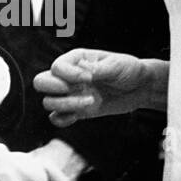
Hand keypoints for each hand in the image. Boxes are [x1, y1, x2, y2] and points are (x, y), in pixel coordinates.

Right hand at [34, 48, 151, 126]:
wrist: (140, 87)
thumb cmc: (128, 69)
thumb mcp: (116, 66)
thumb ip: (97, 70)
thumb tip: (82, 73)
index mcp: (76, 60)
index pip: (56, 67)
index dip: (68, 75)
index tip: (89, 78)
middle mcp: (68, 77)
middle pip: (41, 82)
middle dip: (55, 88)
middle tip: (76, 89)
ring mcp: (71, 94)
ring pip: (48, 102)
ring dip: (66, 105)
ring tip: (91, 102)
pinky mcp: (77, 111)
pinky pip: (57, 118)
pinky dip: (63, 120)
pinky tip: (79, 114)